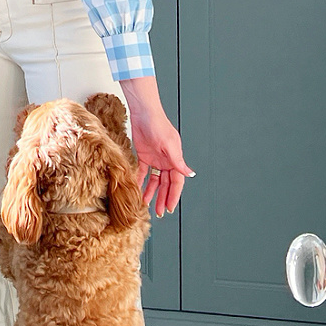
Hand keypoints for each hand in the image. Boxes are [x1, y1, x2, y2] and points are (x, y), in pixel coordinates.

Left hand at [119, 76, 194, 216]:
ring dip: (151, 192)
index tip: (169, 208)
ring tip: (146, 204)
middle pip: (166, 184)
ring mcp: (155, 159)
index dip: (174, 196)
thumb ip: (178, 162)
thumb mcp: (169, 145)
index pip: (176, 182)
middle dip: (163, 198)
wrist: (143, 112)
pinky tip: (136, 189)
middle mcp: (166, 161)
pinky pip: (142, 172)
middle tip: (158, 212)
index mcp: (175, 159)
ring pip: (154, 180)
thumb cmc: (158, 125)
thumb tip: (190, 174)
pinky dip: (139, 181)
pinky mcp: (144, 155)